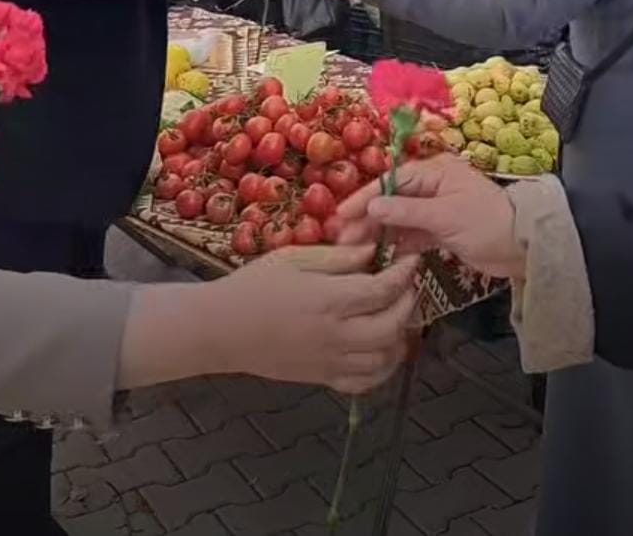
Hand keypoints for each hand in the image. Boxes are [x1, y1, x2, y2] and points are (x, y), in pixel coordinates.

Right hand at [212, 246, 419, 393]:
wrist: (222, 329)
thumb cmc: (254, 286)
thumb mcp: (294, 259)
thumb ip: (337, 257)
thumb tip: (374, 250)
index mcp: (328, 300)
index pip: (383, 289)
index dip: (404, 273)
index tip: (410, 258)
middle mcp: (336, 335)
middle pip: (392, 325)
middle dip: (408, 302)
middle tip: (406, 284)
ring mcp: (332, 362)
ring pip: (386, 357)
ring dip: (401, 335)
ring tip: (396, 313)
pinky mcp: (325, 379)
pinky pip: (366, 382)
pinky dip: (384, 367)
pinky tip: (381, 346)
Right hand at [337, 156, 523, 279]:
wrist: (524, 248)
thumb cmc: (487, 224)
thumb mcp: (445, 216)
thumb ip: (406, 212)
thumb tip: (371, 207)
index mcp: (435, 173)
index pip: (391, 182)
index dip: (365, 198)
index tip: (342, 215)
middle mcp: (432, 187)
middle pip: (391, 200)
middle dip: (367, 218)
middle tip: (342, 238)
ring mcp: (436, 210)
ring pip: (399, 219)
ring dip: (378, 233)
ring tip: (354, 250)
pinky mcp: (440, 232)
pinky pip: (411, 235)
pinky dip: (396, 245)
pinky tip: (379, 256)